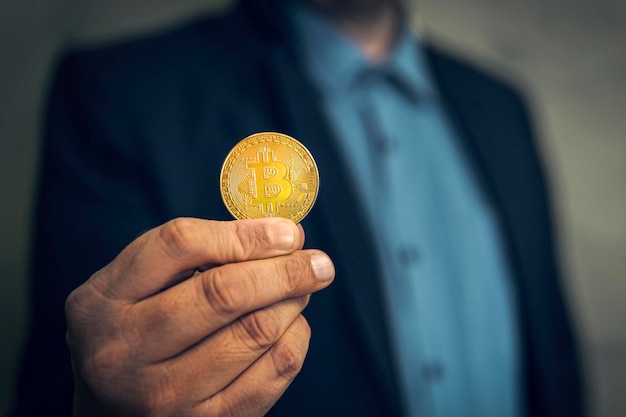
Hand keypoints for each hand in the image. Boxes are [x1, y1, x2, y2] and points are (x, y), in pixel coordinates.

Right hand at [65, 217, 333, 416]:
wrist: (114, 406)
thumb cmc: (138, 325)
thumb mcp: (140, 283)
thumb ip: (194, 252)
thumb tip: (282, 236)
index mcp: (103, 300)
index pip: (180, 245)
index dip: (245, 234)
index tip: (289, 231)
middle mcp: (125, 350)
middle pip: (223, 293)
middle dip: (285, 271)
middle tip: (318, 262)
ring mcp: (163, 395)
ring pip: (256, 332)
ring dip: (293, 302)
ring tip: (301, 290)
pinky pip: (273, 373)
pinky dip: (295, 339)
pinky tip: (290, 325)